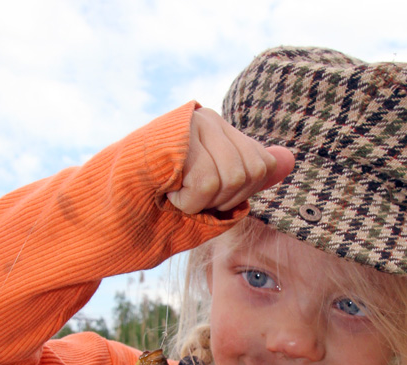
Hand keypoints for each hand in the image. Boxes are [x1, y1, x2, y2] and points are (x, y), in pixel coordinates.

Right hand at [167, 108, 293, 214]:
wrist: (116, 192)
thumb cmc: (167, 191)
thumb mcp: (213, 183)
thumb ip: (250, 173)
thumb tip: (290, 160)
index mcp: (223, 128)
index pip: (263, 165)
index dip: (242, 193)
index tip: (211, 195)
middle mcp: (211, 120)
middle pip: (250, 173)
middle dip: (224, 200)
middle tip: (193, 197)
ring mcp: (195, 125)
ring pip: (232, 178)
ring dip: (204, 202)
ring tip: (180, 194)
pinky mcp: (178, 138)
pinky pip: (207, 183)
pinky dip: (190, 202)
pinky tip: (171, 195)